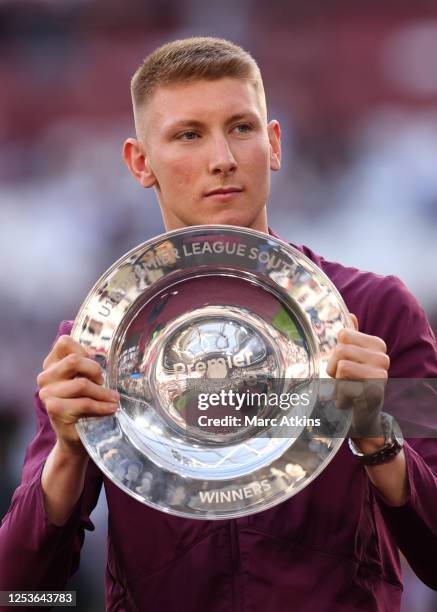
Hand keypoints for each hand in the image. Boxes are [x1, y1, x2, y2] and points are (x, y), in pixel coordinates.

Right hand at [37, 335, 118, 455]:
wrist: (76, 435)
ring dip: (103, 392)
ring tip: (113, 398)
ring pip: (82, 384)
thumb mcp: (85, 379)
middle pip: (74, 360)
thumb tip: (101, 352)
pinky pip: (84, 403)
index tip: (93, 367)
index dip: (84, 351)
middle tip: (103, 381)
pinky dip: (102, 406)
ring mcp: (47, 394)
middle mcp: (45, 377)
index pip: (64, 342)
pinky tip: (111, 408)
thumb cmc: (83, 402)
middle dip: (94, 370)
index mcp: (51, 364)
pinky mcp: (54, 409)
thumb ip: (86, 364)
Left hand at [326, 315, 389, 453]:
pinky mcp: (374, 393)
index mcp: (377, 345)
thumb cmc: (352, 385)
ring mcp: (381, 376)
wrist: (362, 418)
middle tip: (342, 381)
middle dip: (332, 368)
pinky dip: (339, 397)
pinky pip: (344, 386)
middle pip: (340, 350)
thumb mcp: (351, 358)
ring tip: (345, 390)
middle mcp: (383, 357)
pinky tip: (349, 402)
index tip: (342, 365)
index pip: (343, 334)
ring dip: (335, 383)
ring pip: (341, 367)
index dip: (335, 352)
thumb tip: (350, 313)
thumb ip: (351, 336)